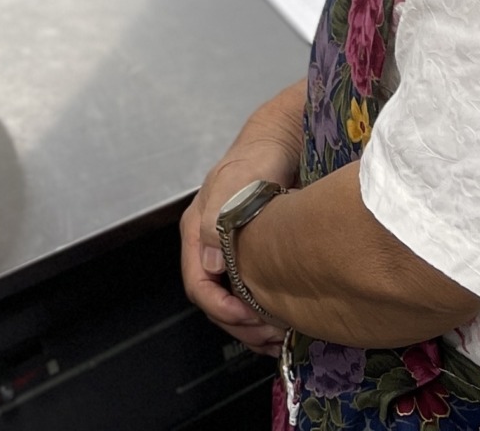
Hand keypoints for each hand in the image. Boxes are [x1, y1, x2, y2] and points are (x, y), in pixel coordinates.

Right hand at [180, 83, 306, 357]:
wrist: (282, 141)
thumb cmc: (259, 158)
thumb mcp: (238, 181)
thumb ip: (220, 218)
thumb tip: (212, 263)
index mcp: (196, 229)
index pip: (197, 282)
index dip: (220, 308)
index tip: (249, 319)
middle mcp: (208, 244)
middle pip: (213, 299)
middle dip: (238, 325)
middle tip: (271, 337)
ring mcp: (228, 251)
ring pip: (230, 301)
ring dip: (251, 326)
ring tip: (279, 338)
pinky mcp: (249, 255)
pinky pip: (248, 293)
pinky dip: (262, 314)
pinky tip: (283, 323)